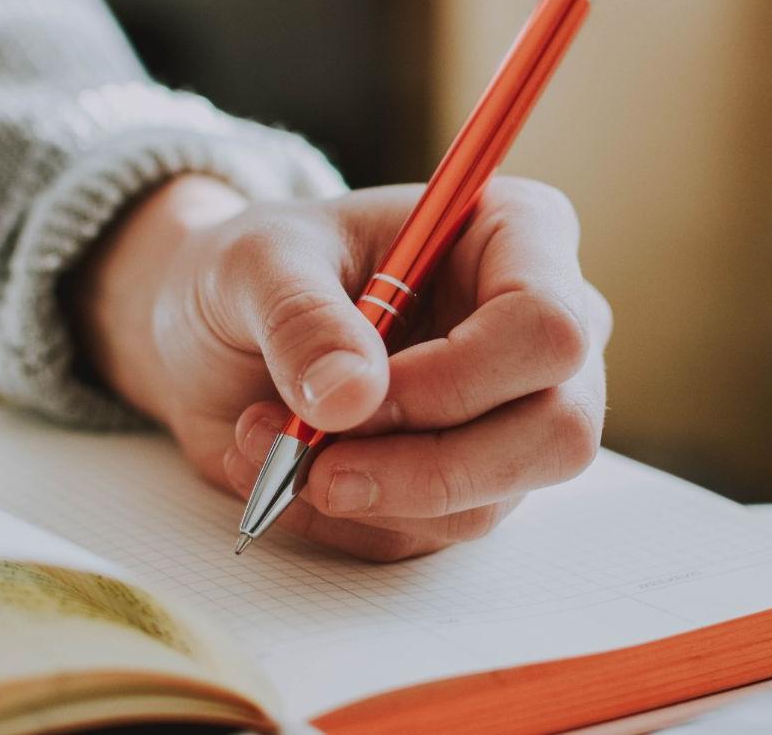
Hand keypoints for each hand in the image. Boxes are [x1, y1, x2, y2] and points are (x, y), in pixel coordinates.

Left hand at [72, 174, 611, 559]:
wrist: (214, 333)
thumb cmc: (257, 271)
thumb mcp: (254, 264)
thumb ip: (301, 317)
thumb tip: (351, 398)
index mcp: (519, 236)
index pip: (548, 327)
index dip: (458, 380)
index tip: (352, 398)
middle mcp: (539, 332)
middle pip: (557, 431)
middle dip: (427, 468)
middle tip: (315, 466)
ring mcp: (518, 415)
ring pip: (492, 499)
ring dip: (366, 494)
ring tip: (265, 442)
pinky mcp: (474, 482)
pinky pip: (434, 534)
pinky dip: (347, 519)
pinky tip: (284, 470)